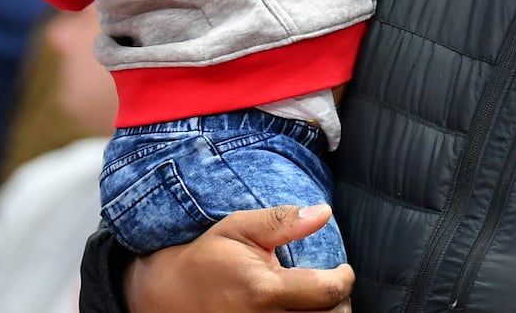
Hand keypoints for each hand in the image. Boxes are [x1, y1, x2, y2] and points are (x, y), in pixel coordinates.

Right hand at [123, 204, 353, 312]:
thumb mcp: (240, 228)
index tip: (342, 268)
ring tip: (319, 301)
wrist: (171, 294)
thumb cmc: (209, 258)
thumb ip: (283, 221)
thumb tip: (324, 212)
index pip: (327, 292)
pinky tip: (303, 311)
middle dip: (340, 301)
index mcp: (264, 290)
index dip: (344, 278)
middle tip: (333, 285)